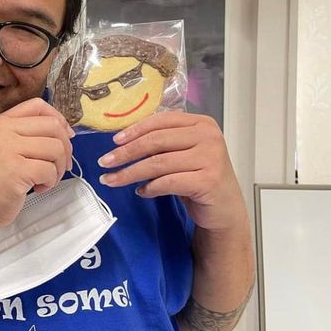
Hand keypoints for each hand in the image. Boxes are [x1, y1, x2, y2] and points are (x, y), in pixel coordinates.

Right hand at [0, 98, 73, 229]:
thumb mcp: (6, 146)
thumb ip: (29, 134)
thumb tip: (67, 131)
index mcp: (1, 121)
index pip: (37, 105)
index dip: (58, 119)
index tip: (64, 137)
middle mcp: (3, 130)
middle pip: (53, 126)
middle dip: (65, 148)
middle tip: (59, 167)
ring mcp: (8, 149)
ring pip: (56, 148)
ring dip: (59, 168)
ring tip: (46, 179)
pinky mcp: (16, 170)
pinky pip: (50, 169)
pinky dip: (51, 182)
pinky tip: (39, 188)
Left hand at [97, 112, 245, 231]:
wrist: (225, 209)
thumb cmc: (199, 178)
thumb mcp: (182, 154)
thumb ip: (162, 142)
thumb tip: (121, 141)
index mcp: (201, 123)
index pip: (161, 121)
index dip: (134, 130)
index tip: (114, 141)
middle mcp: (209, 137)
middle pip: (156, 141)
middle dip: (126, 152)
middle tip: (105, 162)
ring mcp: (211, 158)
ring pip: (158, 163)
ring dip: (130, 173)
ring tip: (112, 180)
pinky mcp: (209, 181)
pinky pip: (168, 182)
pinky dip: (150, 188)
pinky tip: (141, 192)